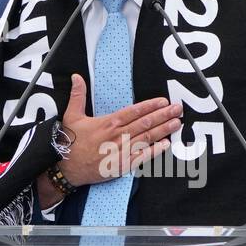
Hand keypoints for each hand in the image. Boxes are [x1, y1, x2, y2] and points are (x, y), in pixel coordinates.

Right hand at [57, 73, 181, 186]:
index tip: (163, 101)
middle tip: (178, 109)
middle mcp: (117, 136)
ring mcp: (120, 151)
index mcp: (108, 123)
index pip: (134, 111)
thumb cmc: (71, 142)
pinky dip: (155, 151)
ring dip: (163, 130)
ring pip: (146, 138)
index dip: (150, 105)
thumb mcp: (72, 115)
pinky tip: (166, 144)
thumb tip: (76, 76)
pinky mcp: (121, 165)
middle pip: (145, 123)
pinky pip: (141, 157)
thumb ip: (78, 95)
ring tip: (176, 123)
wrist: (67, 168)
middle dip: (163, 115)